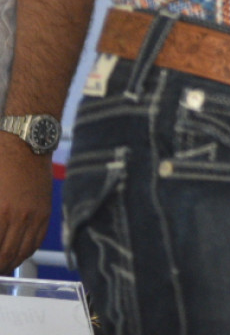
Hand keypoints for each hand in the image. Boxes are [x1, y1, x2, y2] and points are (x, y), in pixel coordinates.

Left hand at [0, 136, 51, 269]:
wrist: (25, 145)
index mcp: (0, 213)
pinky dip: (26, 252)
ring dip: (9, 263)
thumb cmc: (0, 163)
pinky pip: (37, 240)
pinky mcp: (45, 211)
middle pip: (5, 256)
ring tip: (2, 266)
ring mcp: (34, 216)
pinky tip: (18, 255)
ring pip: (21, 253)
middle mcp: (18, 218)